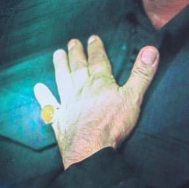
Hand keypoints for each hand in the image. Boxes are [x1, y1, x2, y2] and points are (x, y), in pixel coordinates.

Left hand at [45, 36, 157, 168]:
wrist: (90, 150)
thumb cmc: (113, 124)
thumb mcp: (133, 97)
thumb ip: (141, 73)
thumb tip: (150, 49)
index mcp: (99, 82)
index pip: (98, 60)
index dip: (96, 48)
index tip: (93, 37)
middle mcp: (81, 88)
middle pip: (78, 66)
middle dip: (76, 53)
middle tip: (72, 42)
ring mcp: (68, 103)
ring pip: (62, 79)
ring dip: (60, 65)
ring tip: (57, 54)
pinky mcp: (59, 119)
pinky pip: (49, 105)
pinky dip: (43, 96)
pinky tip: (38, 88)